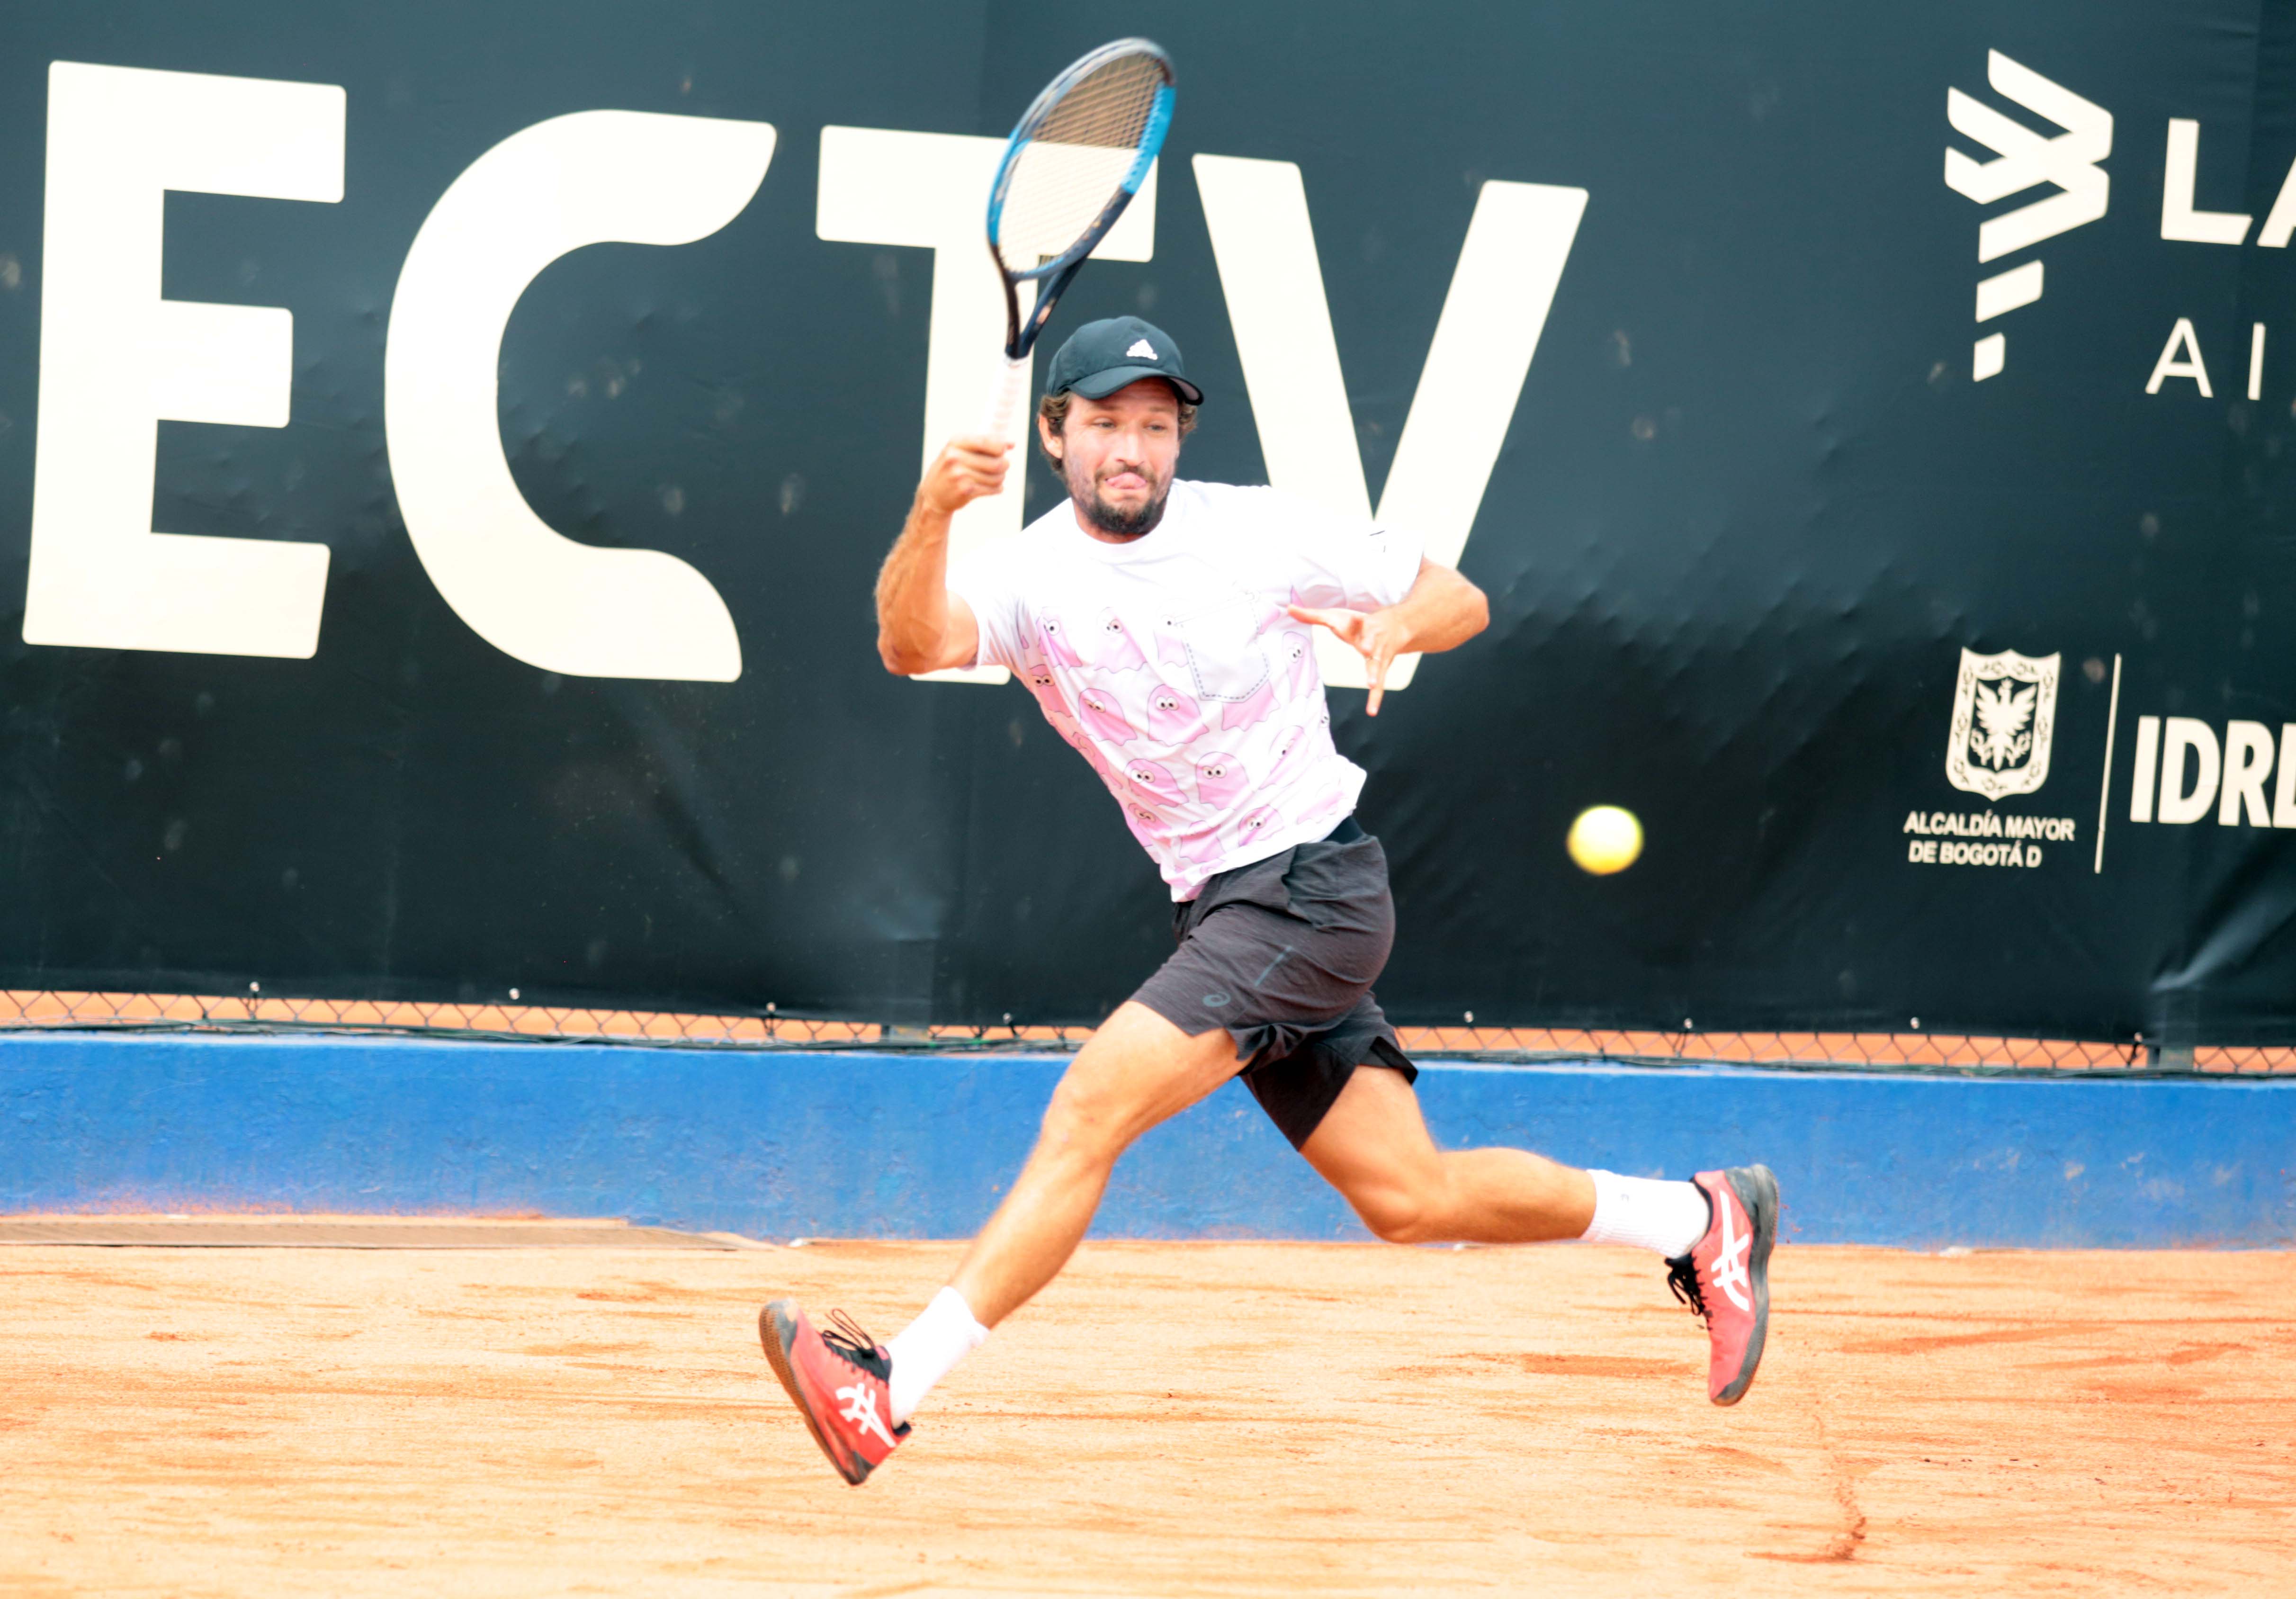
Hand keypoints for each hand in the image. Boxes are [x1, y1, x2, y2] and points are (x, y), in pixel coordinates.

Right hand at [917, 435, 1011, 517]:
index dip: (1001, 447)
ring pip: (997, 477)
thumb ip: (985, 443)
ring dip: (1001, 478)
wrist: (933, 494)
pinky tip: (993, 487)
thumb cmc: (951, 468)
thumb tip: (1012, 443)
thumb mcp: (960, 450)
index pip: (988, 442)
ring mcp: (960, 475)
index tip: (1003, 451)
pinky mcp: (965, 491)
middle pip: (997, 462)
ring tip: (996, 477)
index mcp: (955, 442)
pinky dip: (997, 488)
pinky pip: (993, 489)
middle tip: (1003, 466)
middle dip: (1005, 464)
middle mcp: (956, 457)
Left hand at [1286, 604, 1407, 714]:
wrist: (1397, 624)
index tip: (1349, 621)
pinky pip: (1380, 684)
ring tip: (1371, 684)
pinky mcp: (1382, 666)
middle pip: (1371, 640)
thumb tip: (1288, 608)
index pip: (1355, 621)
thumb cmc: (1360, 621)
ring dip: (1375, 673)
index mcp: (1360, 624)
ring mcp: (1379, 653)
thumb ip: (1313, 615)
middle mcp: (1372, 638)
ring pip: (1377, 663)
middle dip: (1368, 644)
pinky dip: (1376, 698)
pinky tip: (1372, 711)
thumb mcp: (1337, 616)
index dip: (1353, 622)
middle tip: (1365, 649)